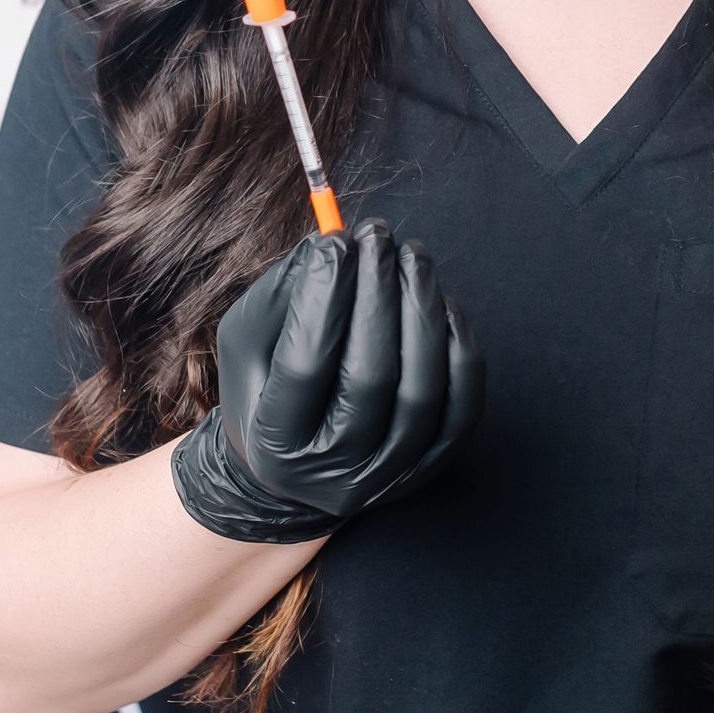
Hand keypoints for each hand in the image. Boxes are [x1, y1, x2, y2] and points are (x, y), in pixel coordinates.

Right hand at [170, 218, 485, 542]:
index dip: (323, 298)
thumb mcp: (250, 340)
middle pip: (369, 378)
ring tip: (414, 257)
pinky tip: (442, 302)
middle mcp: (333, 471)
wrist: (299, 464)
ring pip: (421, 390)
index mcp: (275, 442)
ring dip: (423, 311)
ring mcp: (388, 476)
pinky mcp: (431, 467)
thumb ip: (283, 292)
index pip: (305, 364)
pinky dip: (459, 347)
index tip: (336, 240)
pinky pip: (463, 405)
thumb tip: (333, 242)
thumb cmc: (268, 384)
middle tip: (379, 236)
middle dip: (377, 295)